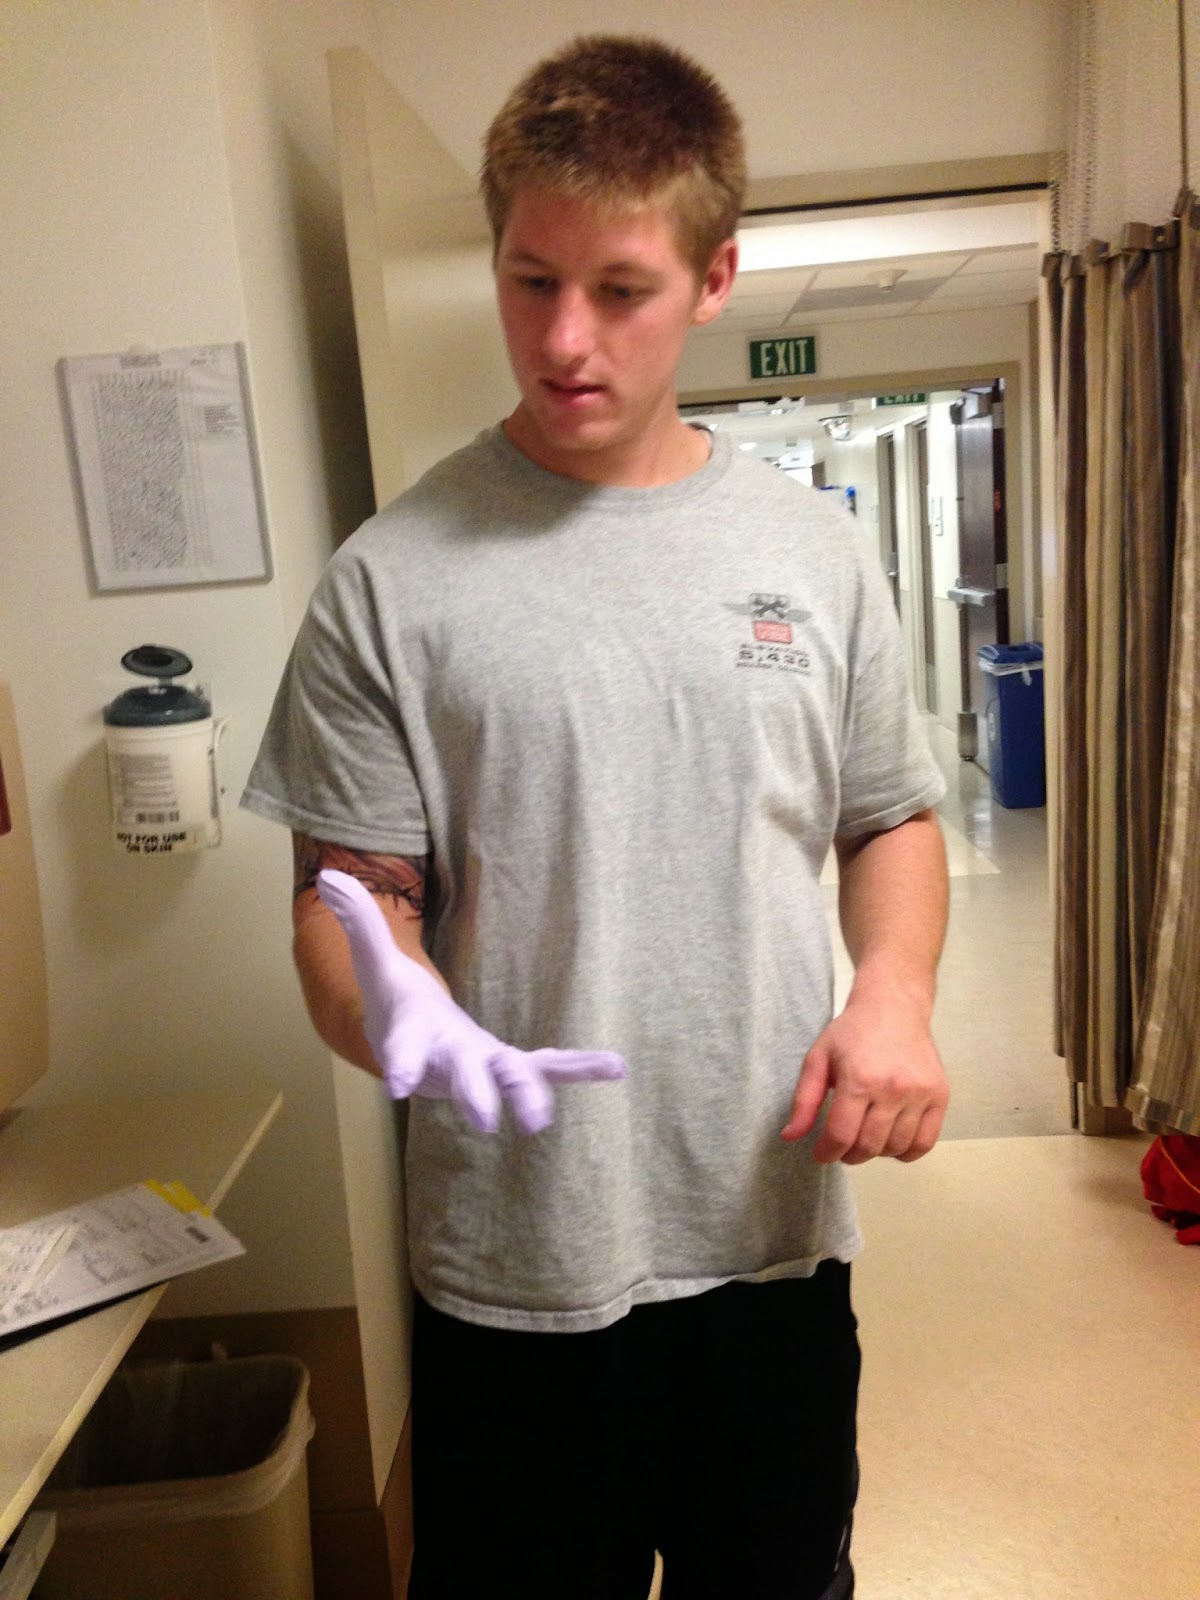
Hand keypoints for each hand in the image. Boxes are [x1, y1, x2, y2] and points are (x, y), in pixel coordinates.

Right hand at [316, 869, 626, 1134]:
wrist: (411, 1051)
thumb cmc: (392, 1003)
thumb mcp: (375, 960)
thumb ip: (358, 921)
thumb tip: (328, 874)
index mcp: (413, 1036)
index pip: (403, 1048)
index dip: (400, 1063)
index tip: (396, 1085)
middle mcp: (448, 1060)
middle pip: (461, 1075)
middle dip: (472, 1094)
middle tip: (485, 1122)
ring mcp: (483, 1066)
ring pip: (508, 1079)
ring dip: (528, 1094)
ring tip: (542, 1119)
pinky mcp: (511, 1065)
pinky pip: (548, 1067)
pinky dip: (579, 1068)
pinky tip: (616, 1066)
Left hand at [780, 991, 947, 1163]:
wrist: (894, 1007)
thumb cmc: (852, 1032)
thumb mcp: (818, 1058)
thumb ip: (804, 1101)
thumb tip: (790, 1137)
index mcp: (858, 1080)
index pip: (841, 1136)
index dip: (827, 1153)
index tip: (822, 1155)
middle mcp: (892, 1089)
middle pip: (869, 1146)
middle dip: (849, 1155)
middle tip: (842, 1148)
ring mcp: (920, 1094)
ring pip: (896, 1148)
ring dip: (876, 1153)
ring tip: (865, 1139)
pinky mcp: (940, 1095)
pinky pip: (925, 1142)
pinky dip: (906, 1152)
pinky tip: (892, 1141)